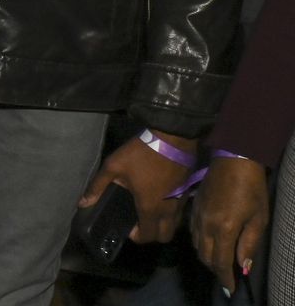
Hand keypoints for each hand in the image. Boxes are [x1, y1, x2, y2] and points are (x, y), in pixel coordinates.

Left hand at [78, 131, 193, 243]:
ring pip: (175, 225)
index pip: (148, 236)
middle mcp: (168, 210)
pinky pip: (180, 212)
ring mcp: (181, 202)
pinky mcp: (188, 192)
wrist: (172, 138)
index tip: (128, 228)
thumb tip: (83, 203)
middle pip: (165, 236)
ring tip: (149, 212)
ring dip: (164, 225)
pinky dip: (172, 213)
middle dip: (153, 235)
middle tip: (140, 223)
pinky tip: (160, 200)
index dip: (137, 237)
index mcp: (150, 207)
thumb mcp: (113, 167)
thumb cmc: (140, 154)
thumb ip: (97, 186)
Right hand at [193, 156, 268, 292]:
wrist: (232, 160)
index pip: (219, 261)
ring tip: (218, 260)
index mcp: (223, 229)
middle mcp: (204, 225)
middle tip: (227, 275)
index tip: (230, 289)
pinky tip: (209, 242)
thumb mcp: (258, 218)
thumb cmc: (251, 189)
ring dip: (207, 256)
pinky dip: (199, 243)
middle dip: (215, 269)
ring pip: (195, 246)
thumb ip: (249, 243)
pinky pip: (191, 233)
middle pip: (204, 256)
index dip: (225, 278)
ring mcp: (195, 216)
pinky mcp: (192, 208)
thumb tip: (242, 265)